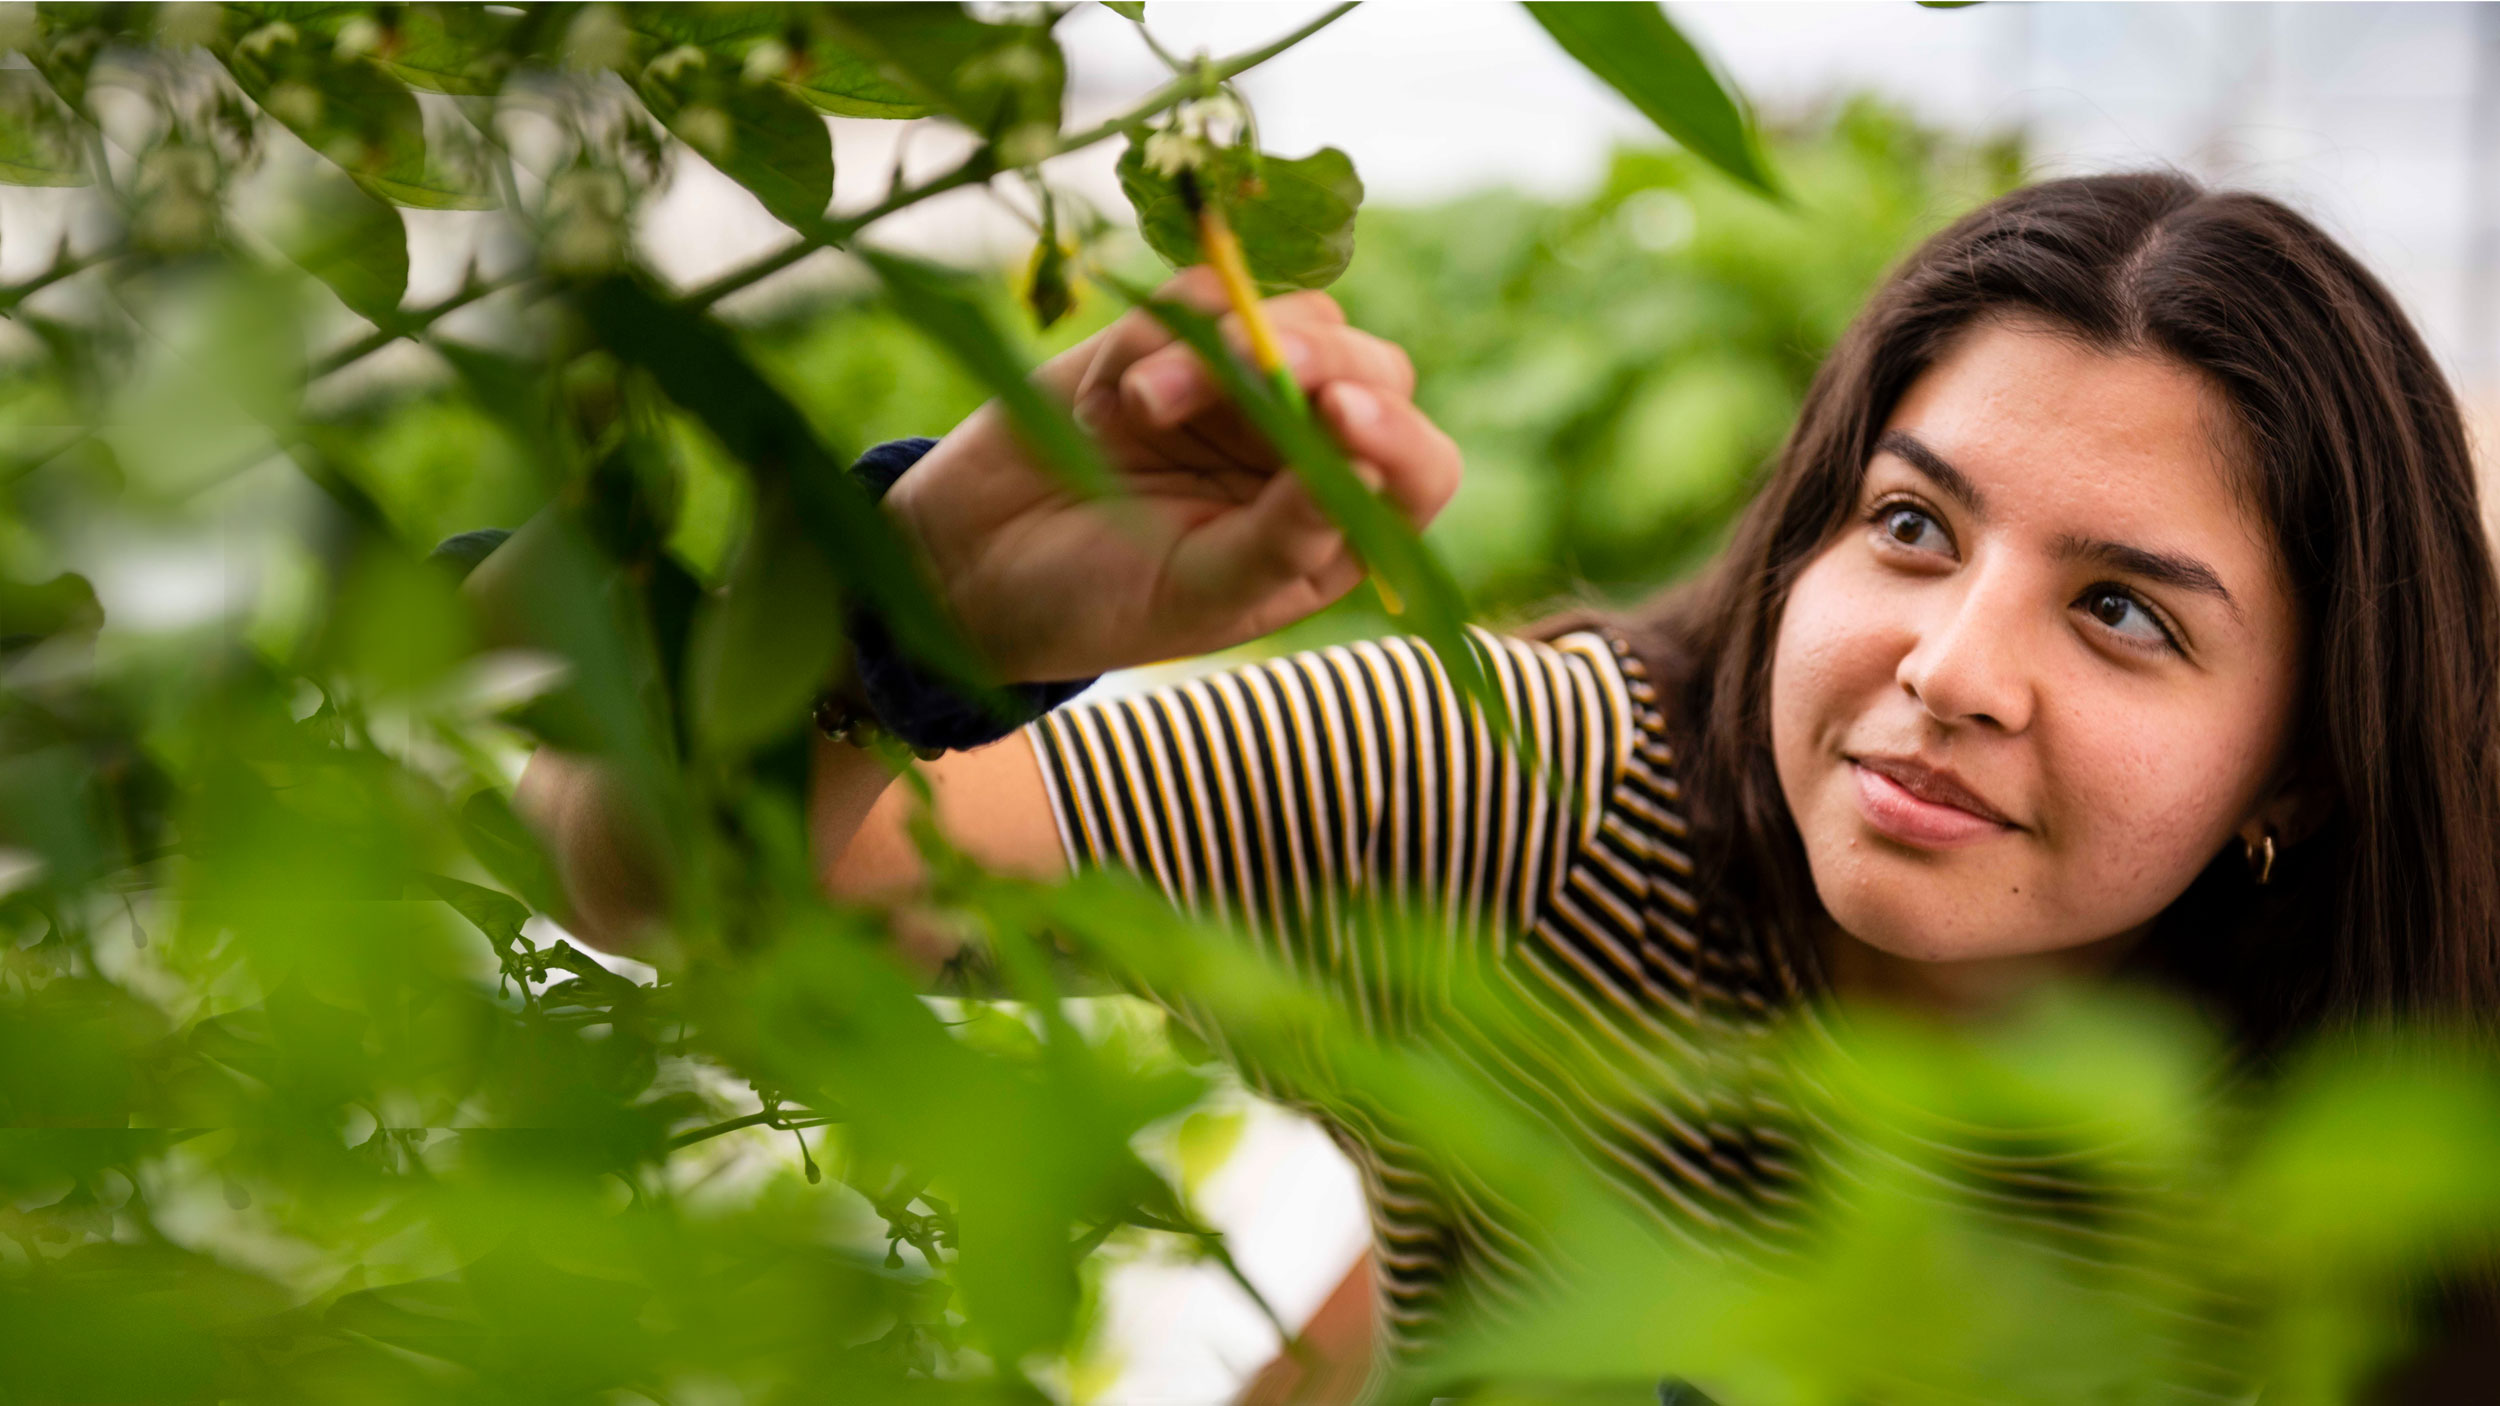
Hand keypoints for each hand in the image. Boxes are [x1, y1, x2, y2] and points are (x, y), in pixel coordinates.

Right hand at [883, 267, 1461, 680]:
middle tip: (1253, 369)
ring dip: (1229, 346)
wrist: (964, 563)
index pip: (1417, 470)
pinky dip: (1173, 322)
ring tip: (1142, 403)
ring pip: (1301, 318)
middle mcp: (1307, 456)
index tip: (1340, 412)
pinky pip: (1213, 293)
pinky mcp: (1178, 343)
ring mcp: (1248, 393)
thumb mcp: (1193, 593)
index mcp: (1332, 535)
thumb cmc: (1091, 603)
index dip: (1397, 433)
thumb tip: (1361, 469)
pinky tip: (1117, 389)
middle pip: (1374, 369)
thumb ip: (1281, 538)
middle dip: (1321, 362)